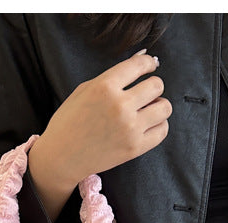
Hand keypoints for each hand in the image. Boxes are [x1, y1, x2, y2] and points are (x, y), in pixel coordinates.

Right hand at [31, 48, 170, 188]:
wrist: (62, 157)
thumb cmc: (69, 122)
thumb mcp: (84, 90)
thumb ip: (112, 77)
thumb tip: (141, 60)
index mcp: (104, 87)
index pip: (139, 65)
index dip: (148, 64)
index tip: (149, 66)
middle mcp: (120, 106)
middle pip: (157, 86)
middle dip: (153, 86)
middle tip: (145, 93)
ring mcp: (129, 128)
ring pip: (164, 108)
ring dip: (158, 106)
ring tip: (147, 110)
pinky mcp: (135, 148)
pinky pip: (162, 131)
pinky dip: (158, 125)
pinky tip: (147, 125)